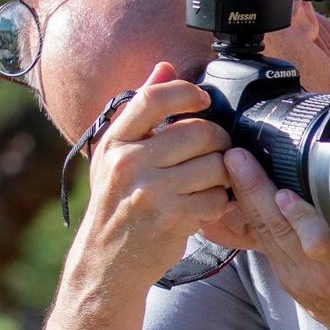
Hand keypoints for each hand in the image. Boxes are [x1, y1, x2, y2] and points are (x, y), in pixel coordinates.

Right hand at [70, 62, 232, 289]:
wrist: (107, 262)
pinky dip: (220, 203)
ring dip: (222, 175)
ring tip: (211, 182)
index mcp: (114, 142)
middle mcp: (128, 163)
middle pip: (198, 132)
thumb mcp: (117, 155)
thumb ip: (142, 111)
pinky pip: (216, 198)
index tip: (204, 101)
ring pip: (215, 166)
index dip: (187, 93)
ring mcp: (149, 191)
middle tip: (219, 150)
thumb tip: (164, 66)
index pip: (154, 99)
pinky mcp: (171, 218)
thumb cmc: (118, 204)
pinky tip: (206, 206)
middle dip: (219, 140)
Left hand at [206, 146, 329, 329]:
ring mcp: (294, 276)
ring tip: (232, 165)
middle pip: (280, 230)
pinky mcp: (283, 276)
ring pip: (265, 232)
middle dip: (257, 191)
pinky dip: (247, 213)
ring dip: (245, 196)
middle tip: (238, 159)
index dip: (302, 219)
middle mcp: (316, 273)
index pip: (321, 244)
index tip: (285, 195)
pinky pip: (262, 241)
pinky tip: (233, 191)